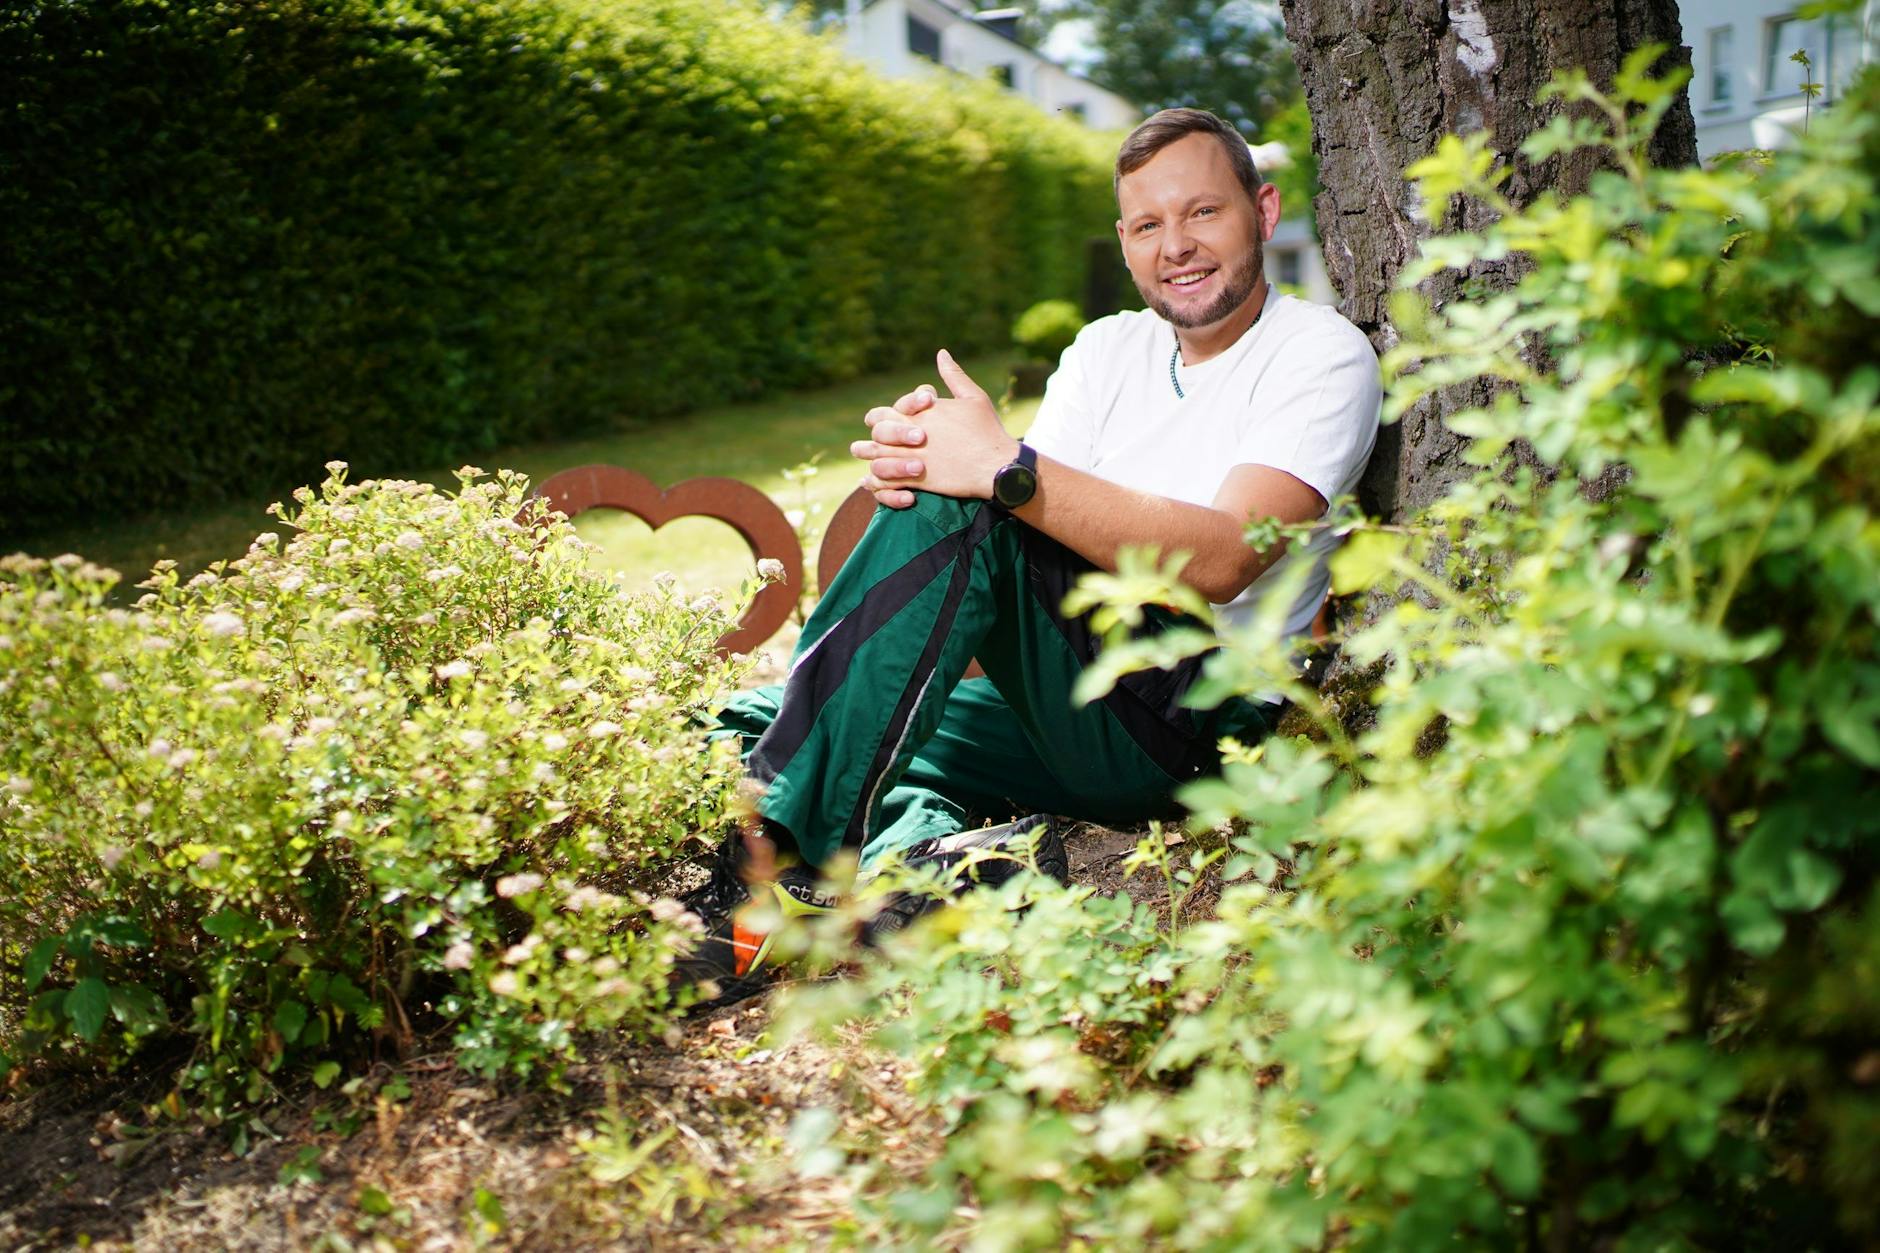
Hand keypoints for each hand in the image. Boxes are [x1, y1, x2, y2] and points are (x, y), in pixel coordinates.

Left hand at [850, 350, 1016, 506]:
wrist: (996, 467)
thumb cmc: (988, 430)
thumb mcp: (973, 397)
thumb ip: (953, 376)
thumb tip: (941, 353)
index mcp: (922, 413)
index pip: (887, 411)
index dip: (881, 417)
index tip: (882, 421)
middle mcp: (912, 433)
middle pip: (878, 432)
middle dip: (873, 436)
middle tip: (866, 442)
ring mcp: (912, 457)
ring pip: (876, 457)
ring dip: (867, 457)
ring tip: (864, 459)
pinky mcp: (916, 480)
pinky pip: (885, 482)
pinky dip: (874, 483)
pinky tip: (869, 482)